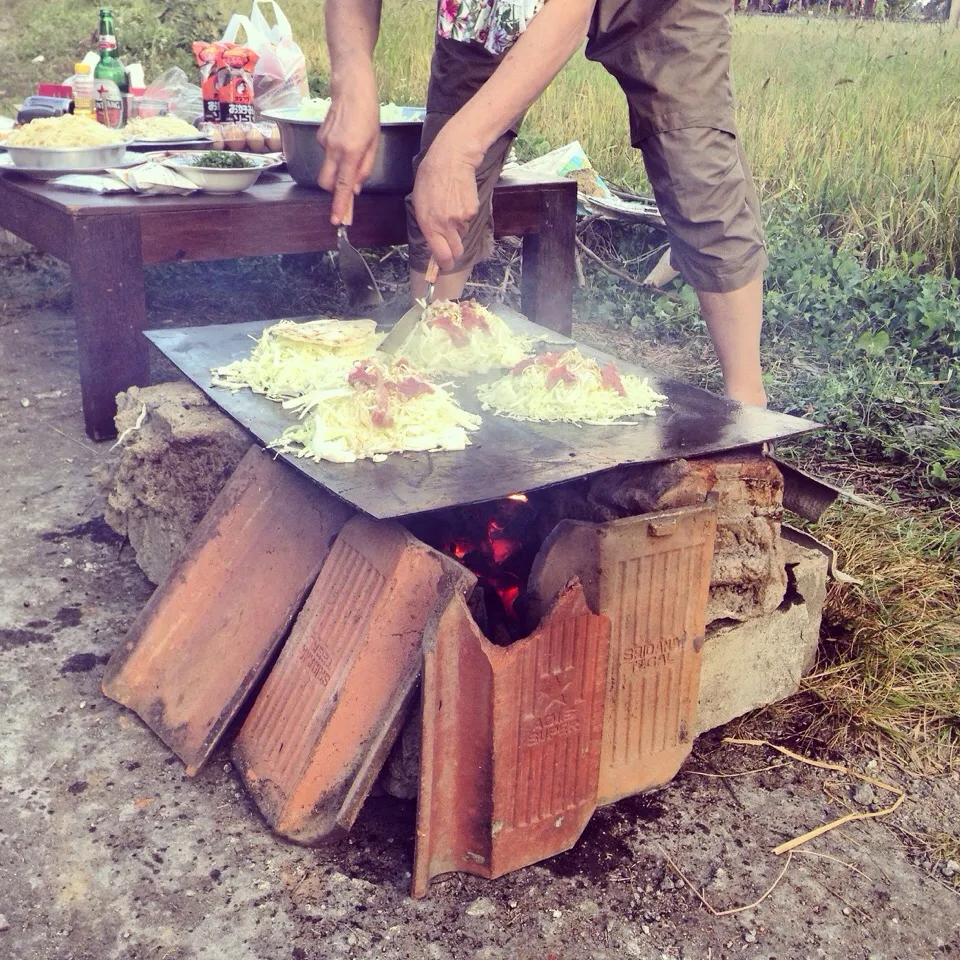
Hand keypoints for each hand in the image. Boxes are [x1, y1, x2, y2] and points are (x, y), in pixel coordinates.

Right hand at [317, 74, 379, 224]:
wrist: (350, 85)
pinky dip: (336, 155)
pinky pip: (327, 154)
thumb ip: (364, 168)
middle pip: (327, 183)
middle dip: (335, 192)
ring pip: (327, 169)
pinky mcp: (319, 136)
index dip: (340, 205)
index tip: (338, 221)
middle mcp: (333, 149)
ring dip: (338, 170)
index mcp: (350, 152)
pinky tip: (345, 139)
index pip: (342, 186)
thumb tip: (355, 188)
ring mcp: (323, 143)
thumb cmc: (367, 112)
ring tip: (353, 150)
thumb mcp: (374, 143)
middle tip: (347, 193)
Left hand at [411, 132, 481, 270]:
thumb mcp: (419, 204)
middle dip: (453, 251)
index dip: (445, 264)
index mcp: (429, 225)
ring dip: (458, 228)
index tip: (445, 266)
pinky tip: (459, 200)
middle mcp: (446, 226)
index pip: (441, 256)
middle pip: (456, 251)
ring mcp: (461, 219)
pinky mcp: (472, 211)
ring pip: (462, 234)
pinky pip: (469, 221)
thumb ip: (427, 226)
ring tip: (451, 208)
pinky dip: (465, 216)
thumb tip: (435, 244)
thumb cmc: (430, 179)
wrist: (451, 160)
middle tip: (450, 245)